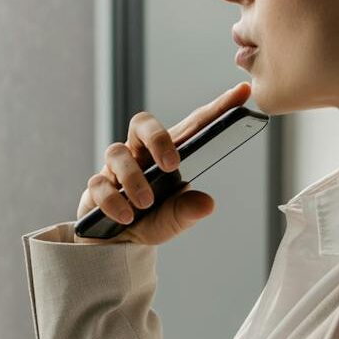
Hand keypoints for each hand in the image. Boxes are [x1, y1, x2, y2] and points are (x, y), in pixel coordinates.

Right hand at [75, 81, 252, 245]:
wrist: (116, 244)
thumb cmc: (149, 221)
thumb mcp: (174, 220)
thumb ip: (188, 211)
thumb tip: (207, 203)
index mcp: (167, 154)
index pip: (192, 125)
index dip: (216, 108)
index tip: (242, 93)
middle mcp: (140, 153)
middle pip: (142, 123)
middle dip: (158, 139)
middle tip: (172, 165)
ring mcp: (115, 168)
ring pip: (117, 153)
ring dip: (134, 179)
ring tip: (146, 204)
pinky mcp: (96, 187)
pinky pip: (100, 185)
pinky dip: (114, 201)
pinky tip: (127, 216)